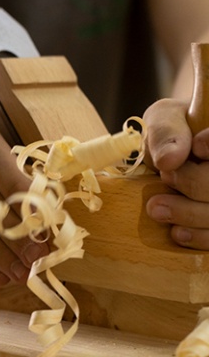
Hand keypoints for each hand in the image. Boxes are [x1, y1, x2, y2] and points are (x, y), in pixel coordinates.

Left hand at [144, 98, 208, 248]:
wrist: (172, 155)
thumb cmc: (172, 131)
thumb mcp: (165, 119)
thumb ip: (166, 133)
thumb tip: (170, 159)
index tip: (196, 148)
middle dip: (196, 182)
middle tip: (166, 176)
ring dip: (190, 214)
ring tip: (156, 208)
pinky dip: (200, 237)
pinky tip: (176, 232)